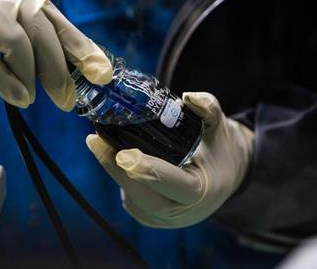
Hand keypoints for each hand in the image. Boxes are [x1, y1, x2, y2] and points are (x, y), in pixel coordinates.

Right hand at [0, 0, 111, 107]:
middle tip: (66, 99)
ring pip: (18, 45)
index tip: (102, 74)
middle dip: (58, 70)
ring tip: (29, 97)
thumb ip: (38, 47)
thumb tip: (70, 76)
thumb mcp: (11, 30)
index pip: (60, 24)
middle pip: (41, 32)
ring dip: (29, 78)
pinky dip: (5, 83)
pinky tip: (16, 97)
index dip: (84, 49)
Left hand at [86, 92, 253, 227]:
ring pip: (132, 197)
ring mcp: (164, 219)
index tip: (123, 154)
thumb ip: (208, 107)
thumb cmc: (218, 150)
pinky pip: (130, 197)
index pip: (175, 185)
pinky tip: (113, 156)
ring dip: (113, 171)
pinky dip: (120, 177)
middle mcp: (181, 211)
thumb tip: (189, 96)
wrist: (221, 179)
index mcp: (202, 191)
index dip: (149, 171)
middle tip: (95, 141)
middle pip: (143, 195)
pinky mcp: (150, 218)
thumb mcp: (218, 125)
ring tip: (100, 143)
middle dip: (115, 169)